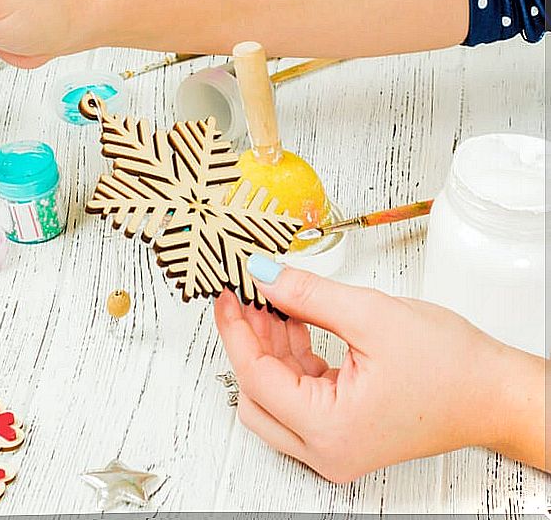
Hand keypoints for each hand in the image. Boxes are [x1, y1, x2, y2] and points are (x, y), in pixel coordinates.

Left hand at [214, 254, 545, 481]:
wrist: (498, 394)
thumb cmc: (452, 367)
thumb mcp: (371, 315)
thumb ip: (307, 294)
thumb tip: (262, 276)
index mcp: (328, 429)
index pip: (256, 377)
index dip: (236, 331)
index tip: (227, 295)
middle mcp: (325, 450)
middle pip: (256, 394)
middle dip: (250, 342)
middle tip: (248, 297)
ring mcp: (333, 446)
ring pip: (275, 396)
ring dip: (270, 349)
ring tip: (274, 302)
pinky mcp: (342, 434)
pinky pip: (299, 398)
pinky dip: (293, 360)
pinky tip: (295, 323)